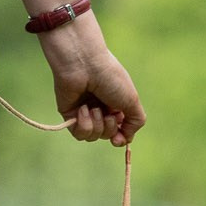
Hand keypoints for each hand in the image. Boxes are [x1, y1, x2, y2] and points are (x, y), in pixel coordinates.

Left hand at [38, 18, 144, 144]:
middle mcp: (100, 108)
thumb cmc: (109, 78)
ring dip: (96, 125)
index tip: (118, 140)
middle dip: (109, 128)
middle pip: (107, 135)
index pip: (120, 129)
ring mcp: (84, 111)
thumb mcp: (132, 100)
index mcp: (116, 103)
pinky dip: (83, 125)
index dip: (121, 137)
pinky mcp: (69, 113)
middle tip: (107, 113)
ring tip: (94, 108)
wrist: (84, 64)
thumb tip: (127, 138)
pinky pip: (78, 133)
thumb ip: (135, 122)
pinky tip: (83, 109)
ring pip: (92, 136)